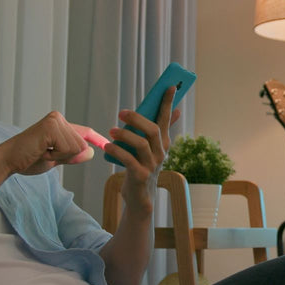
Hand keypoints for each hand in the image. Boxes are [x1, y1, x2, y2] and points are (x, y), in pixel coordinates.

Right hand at [0, 111, 108, 175]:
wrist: (8, 161)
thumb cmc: (29, 160)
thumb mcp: (56, 158)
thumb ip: (72, 155)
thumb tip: (90, 151)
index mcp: (60, 124)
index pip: (84, 131)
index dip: (97, 140)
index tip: (106, 145)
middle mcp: (58, 118)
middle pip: (82, 144)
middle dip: (66, 157)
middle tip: (45, 154)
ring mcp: (55, 121)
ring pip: (76, 148)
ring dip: (60, 156)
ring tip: (42, 152)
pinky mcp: (51, 127)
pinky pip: (68, 149)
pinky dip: (56, 156)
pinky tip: (41, 151)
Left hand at [103, 87, 181, 213]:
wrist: (140, 198)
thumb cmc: (143, 168)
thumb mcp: (153, 149)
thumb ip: (160, 130)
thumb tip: (175, 110)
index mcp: (163, 143)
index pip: (167, 119)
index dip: (168, 103)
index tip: (169, 87)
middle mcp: (160, 153)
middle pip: (153, 130)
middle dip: (138, 118)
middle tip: (121, 112)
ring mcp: (151, 165)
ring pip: (141, 144)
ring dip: (125, 135)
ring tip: (111, 131)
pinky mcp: (140, 175)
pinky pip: (128, 160)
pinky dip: (117, 151)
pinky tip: (108, 146)